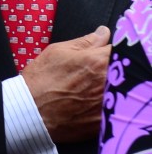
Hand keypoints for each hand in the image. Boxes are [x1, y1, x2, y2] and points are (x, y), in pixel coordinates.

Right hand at [22, 26, 110, 142]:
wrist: (31, 111)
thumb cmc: (40, 79)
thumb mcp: (57, 51)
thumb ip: (85, 41)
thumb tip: (103, 33)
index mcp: (98, 61)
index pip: (119, 50)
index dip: (108, 51)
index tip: (100, 54)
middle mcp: (109, 82)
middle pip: (121, 71)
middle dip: (110, 69)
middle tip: (89, 73)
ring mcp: (109, 103)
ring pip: (118, 90)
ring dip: (108, 86)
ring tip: (85, 89)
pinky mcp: (106, 120)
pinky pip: (113, 108)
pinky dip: (104, 104)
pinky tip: (86, 103)